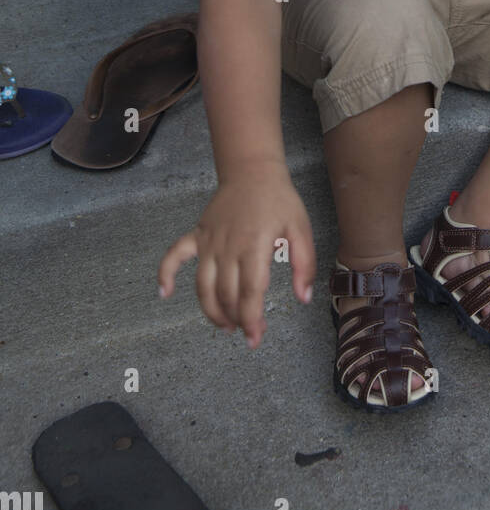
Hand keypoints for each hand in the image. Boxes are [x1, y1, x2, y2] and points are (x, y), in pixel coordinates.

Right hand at [158, 167, 315, 348]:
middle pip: (226, 294)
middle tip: (247, 332)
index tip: (255, 338)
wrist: (253, 171)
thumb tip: (303, 297)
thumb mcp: (301, 229)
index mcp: (255, 246)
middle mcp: (228, 247)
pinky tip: (164, 293)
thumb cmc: (279, 200)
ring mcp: (209, 241)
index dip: (252, 320)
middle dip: (236, 320)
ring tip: (225, 326)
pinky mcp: (198, 234)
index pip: (249, 293)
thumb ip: (305, 265)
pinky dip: (166, 273)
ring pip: (203, 285)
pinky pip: (175, 255)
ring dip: (211, 310)